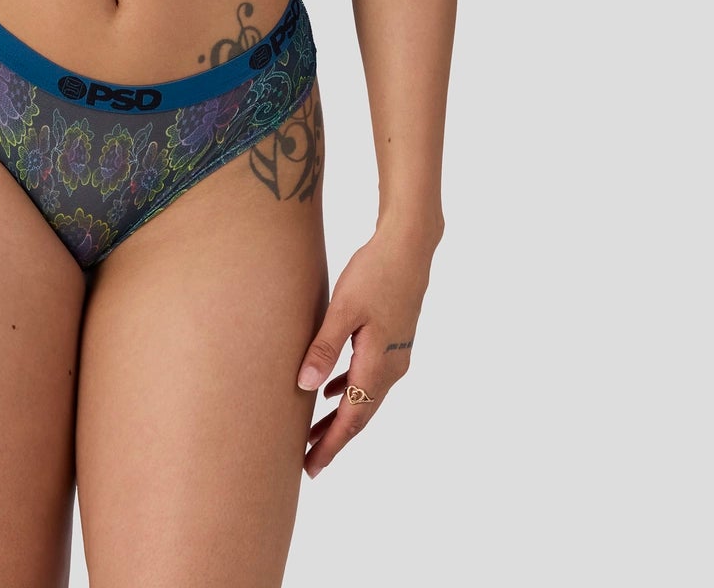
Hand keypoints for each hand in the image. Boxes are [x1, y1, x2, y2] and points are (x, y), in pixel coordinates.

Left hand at [296, 227, 432, 478]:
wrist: (409, 248)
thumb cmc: (374, 273)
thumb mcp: (344, 308)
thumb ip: (324, 347)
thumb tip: (305, 386)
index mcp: (378, 364)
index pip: (352, 417)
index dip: (331, 443)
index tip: (312, 466)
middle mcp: (391, 367)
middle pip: (360, 414)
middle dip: (334, 438)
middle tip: (309, 463)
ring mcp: (394, 354)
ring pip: (363, 396)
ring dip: (340, 416)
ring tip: (314, 433)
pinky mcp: (391, 341)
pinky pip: (367, 376)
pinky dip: (347, 389)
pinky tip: (329, 390)